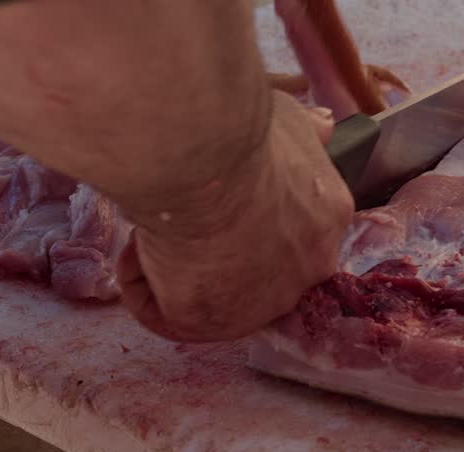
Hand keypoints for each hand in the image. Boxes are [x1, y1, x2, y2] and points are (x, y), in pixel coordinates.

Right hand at [116, 90, 353, 341]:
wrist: (199, 155)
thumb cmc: (238, 130)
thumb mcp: (287, 117)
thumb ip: (307, 129)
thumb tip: (325, 128)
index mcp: (329, 216)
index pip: (294, 232)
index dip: (248, 216)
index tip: (214, 193)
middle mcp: (310, 268)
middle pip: (257, 271)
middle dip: (215, 246)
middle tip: (180, 214)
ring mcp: (265, 304)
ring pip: (213, 295)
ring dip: (175, 265)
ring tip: (150, 228)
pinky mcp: (210, 323)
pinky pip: (167, 314)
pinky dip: (140, 283)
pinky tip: (134, 248)